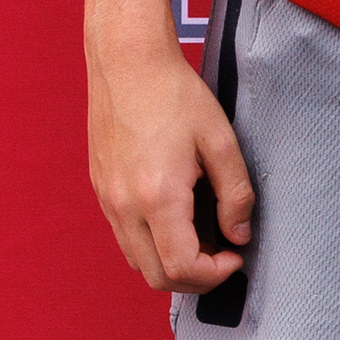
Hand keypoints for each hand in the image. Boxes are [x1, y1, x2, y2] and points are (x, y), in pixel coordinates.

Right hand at [86, 30, 253, 291]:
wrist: (126, 61)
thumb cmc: (174, 93)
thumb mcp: (219, 137)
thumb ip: (235, 191)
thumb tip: (239, 234)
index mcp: (157, 197)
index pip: (182, 268)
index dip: (214, 275)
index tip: (235, 255)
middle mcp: (125, 207)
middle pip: (156, 277)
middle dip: (194, 278)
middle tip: (221, 254)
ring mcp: (108, 200)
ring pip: (136, 261)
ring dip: (170, 264)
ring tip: (201, 237)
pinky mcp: (100, 189)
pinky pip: (123, 237)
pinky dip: (150, 245)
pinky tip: (174, 218)